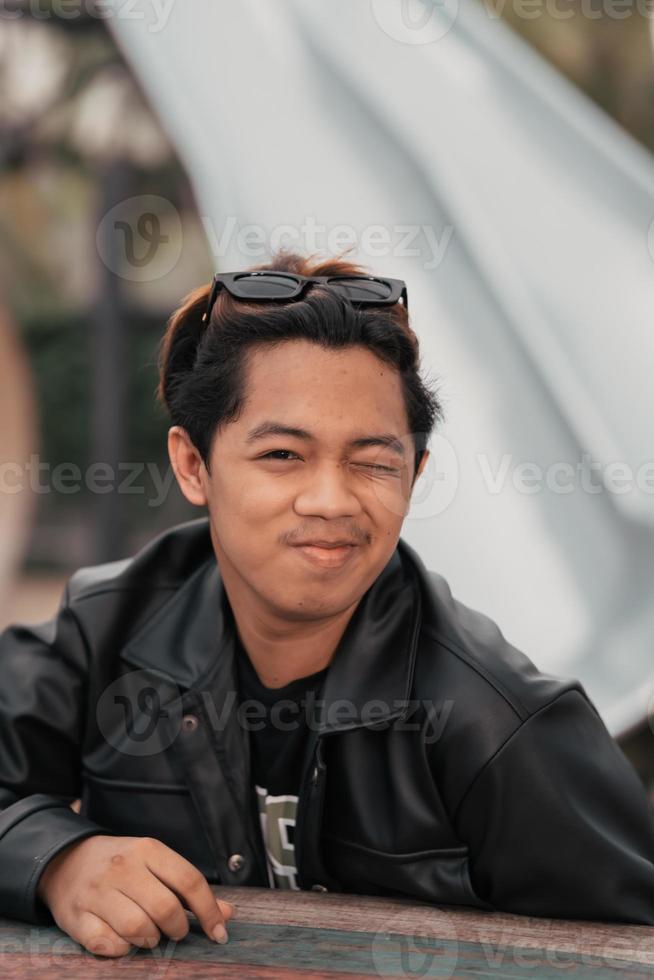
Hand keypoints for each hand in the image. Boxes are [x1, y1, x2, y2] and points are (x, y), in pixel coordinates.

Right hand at [36, 835, 233, 956]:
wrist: (66, 860)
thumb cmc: (122, 866)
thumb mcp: (155, 863)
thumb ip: (189, 888)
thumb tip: (227, 914)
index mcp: (147, 850)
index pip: (189, 881)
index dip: (209, 911)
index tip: (219, 933)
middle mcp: (122, 868)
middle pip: (164, 908)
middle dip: (178, 928)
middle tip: (175, 931)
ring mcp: (97, 892)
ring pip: (136, 929)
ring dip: (150, 940)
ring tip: (150, 935)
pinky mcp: (76, 917)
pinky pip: (107, 945)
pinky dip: (122, 950)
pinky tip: (124, 941)